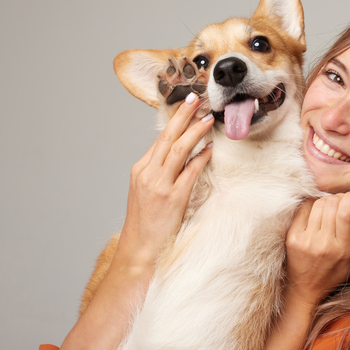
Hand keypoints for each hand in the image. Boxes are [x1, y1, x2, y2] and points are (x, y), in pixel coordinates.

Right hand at [58, 93, 213, 349]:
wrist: (139, 251)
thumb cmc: (145, 225)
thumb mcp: (147, 194)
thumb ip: (161, 174)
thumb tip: (183, 157)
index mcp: (140, 170)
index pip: (159, 139)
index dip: (174, 121)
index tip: (186, 106)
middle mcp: (148, 173)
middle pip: (167, 137)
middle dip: (182, 115)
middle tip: (196, 98)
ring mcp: (159, 184)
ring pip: (179, 149)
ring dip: (195, 131)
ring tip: (208, 118)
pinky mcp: (173, 198)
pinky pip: (190, 171)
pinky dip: (201, 158)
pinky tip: (211, 149)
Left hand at [284, 192, 349, 308]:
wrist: (304, 290)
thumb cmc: (332, 275)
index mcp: (341, 249)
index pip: (345, 213)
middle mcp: (323, 243)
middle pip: (331, 204)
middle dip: (339, 197)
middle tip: (342, 199)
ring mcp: (306, 239)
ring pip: (317, 204)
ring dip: (326, 199)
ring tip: (330, 204)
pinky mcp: (292, 237)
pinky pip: (303, 209)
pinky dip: (312, 205)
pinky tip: (316, 209)